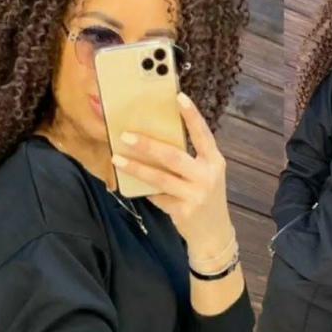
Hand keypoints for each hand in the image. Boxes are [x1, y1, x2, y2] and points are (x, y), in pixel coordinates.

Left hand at [112, 93, 233, 257]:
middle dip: (148, 144)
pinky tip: (130, 184)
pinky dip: (144, 189)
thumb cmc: (205, 198)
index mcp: (215, 162)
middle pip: (173, 156)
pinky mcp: (183, 211)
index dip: (191, 115)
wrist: (214, 234)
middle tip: (126, 135)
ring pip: (160, 177)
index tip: (178, 96)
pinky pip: (157, 196)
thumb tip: (155, 140)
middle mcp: (207, 176)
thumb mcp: (205, 175)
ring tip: (117, 159)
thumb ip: (189, 159)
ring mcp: (195, 195)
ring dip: (136, 167)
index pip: (203, 134)